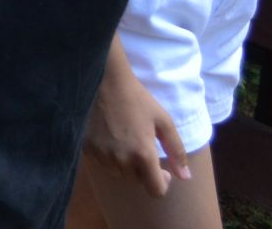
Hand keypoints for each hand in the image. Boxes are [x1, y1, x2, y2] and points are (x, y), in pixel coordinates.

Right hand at [82, 41, 189, 196]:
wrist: (103, 80)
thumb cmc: (137, 98)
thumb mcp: (164, 121)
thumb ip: (176, 151)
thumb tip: (185, 177)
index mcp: (143, 155)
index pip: (155, 191)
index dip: (162, 183)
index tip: (162, 170)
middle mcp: (121, 160)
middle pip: (136, 181)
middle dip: (143, 170)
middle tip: (142, 148)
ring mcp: (101, 155)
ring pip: (118, 173)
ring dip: (125, 164)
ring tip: (126, 142)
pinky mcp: (86, 148)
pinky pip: (102, 162)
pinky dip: (108, 156)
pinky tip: (110, 137)